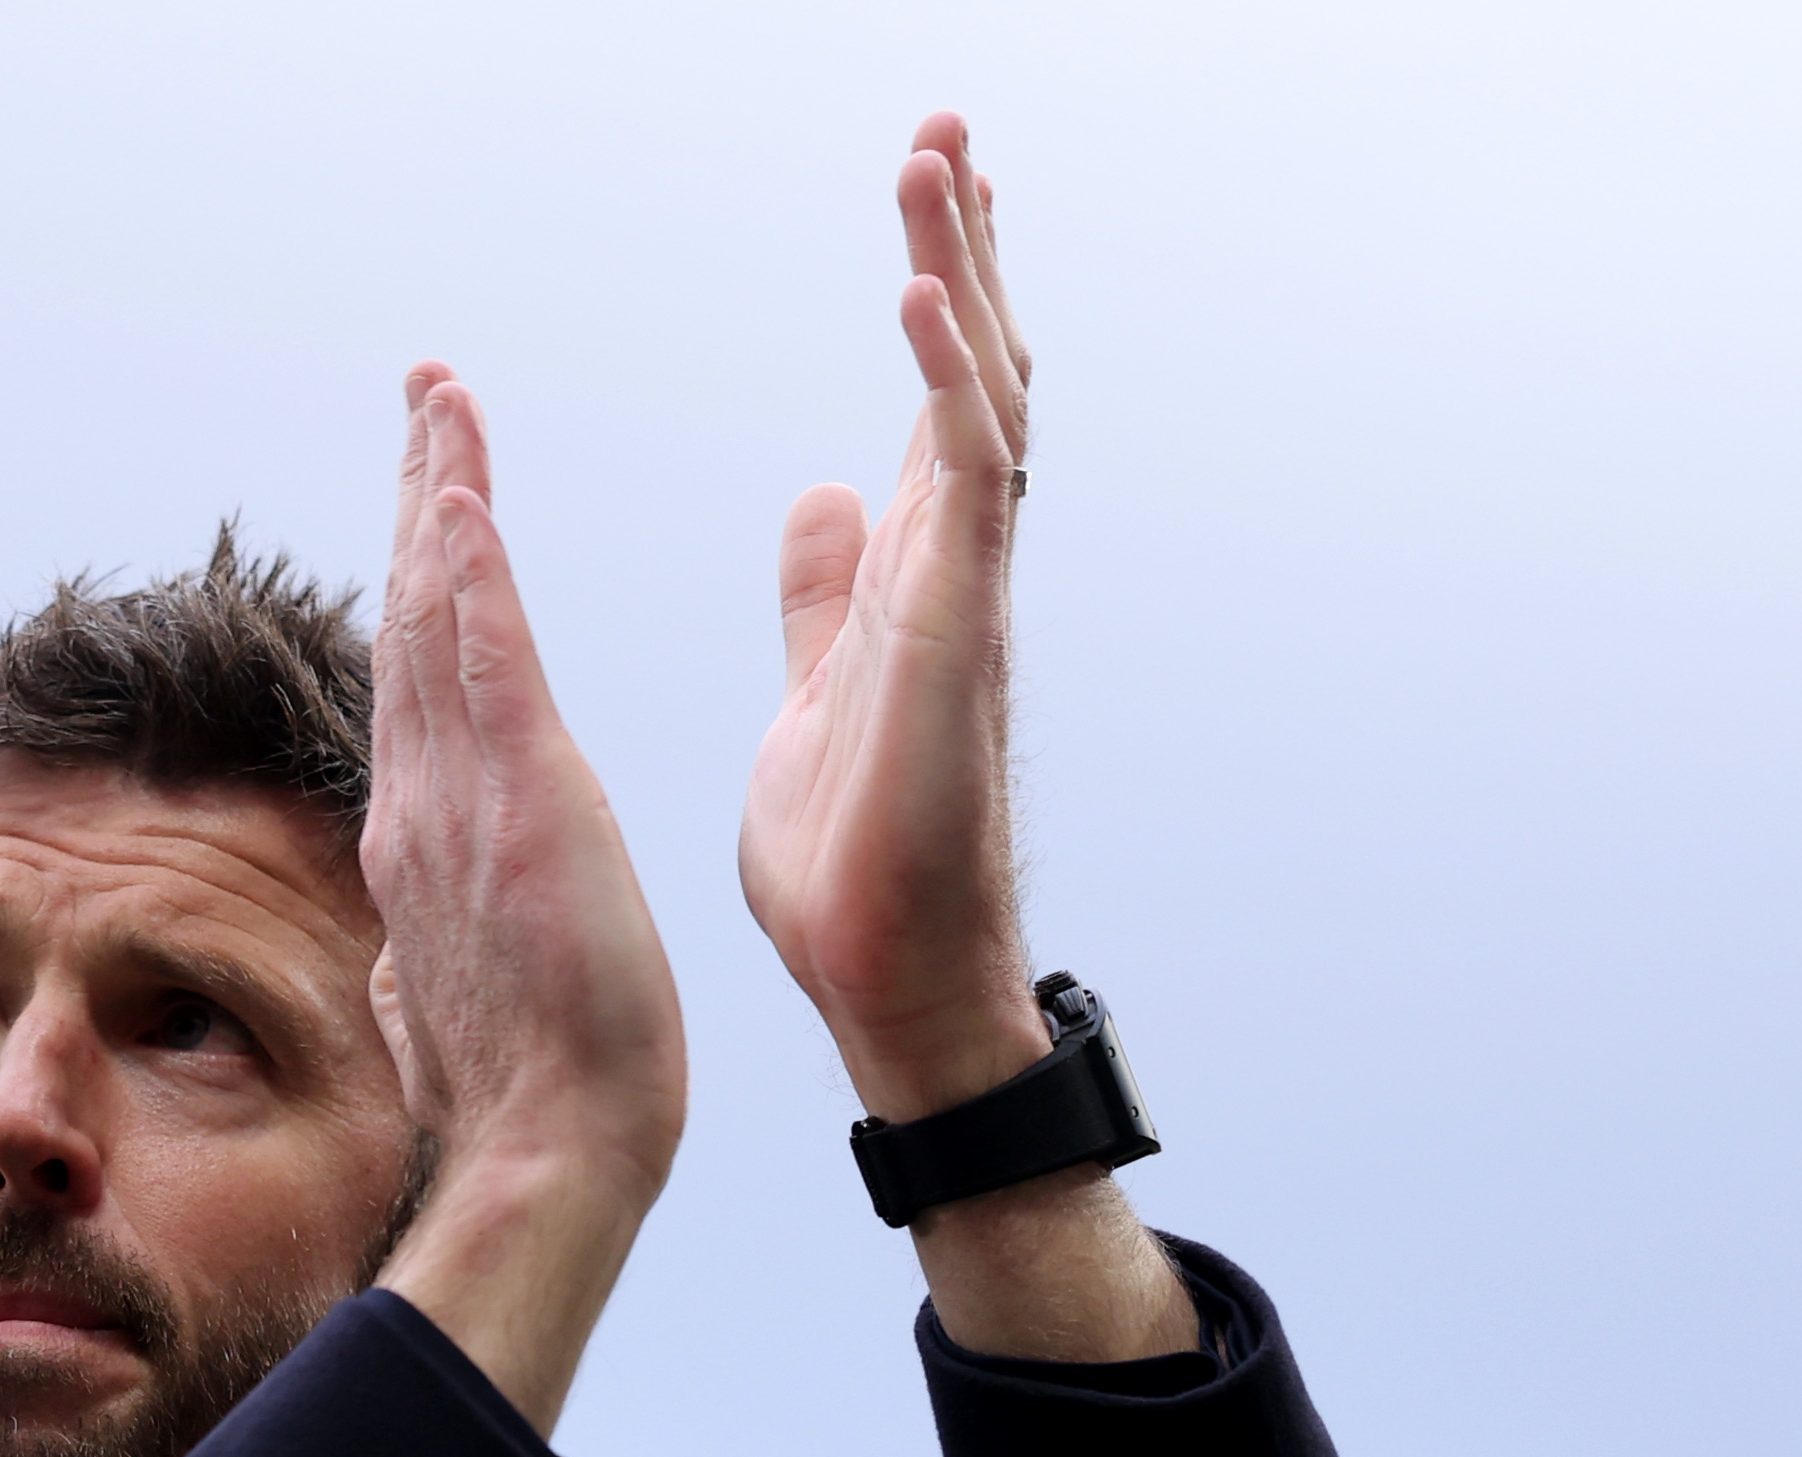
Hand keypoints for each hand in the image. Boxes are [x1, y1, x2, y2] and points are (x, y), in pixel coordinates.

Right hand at [363, 364, 687, 1433]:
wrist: (552, 1157)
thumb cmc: (535, 1099)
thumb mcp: (457, 1005)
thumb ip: (422, 956)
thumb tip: (393, 957)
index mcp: (426, 844)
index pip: (419, 682)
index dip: (421, 579)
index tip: (431, 495)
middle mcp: (422, 807)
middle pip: (413, 621)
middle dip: (420, 498)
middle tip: (430, 394)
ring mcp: (460, 803)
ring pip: (439, 620)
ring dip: (440, 499)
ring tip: (443, 402)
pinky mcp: (518, 809)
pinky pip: (486, 669)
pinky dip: (469, 580)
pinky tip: (461, 502)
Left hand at [738, 114, 1043, 1123]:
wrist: (884, 979)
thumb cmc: (857, 863)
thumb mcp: (817, 690)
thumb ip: (828, 594)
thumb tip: (826, 499)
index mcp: (919, 578)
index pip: (940, 403)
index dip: (945, 294)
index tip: (934, 194)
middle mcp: (959, 571)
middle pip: (978, 373)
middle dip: (965, 247)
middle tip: (946, 132)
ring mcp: (968, 600)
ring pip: (985, 401)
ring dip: (962, 275)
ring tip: (935, 163)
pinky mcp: (954, 641)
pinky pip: (963, 485)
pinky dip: (948, 383)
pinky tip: (922, 294)